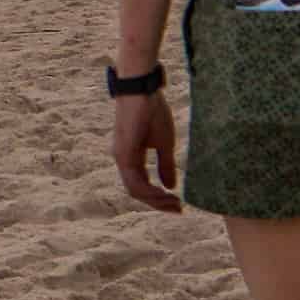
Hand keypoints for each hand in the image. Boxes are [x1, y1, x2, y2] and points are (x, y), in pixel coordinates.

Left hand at [113, 91, 181, 212]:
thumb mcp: (164, 143)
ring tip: (174, 203)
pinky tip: (164, 193)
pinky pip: (134, 180)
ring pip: (135, 189)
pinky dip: (149, 191)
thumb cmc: (152, 111)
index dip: (158, 198)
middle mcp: (122, 160)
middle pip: (137, 192)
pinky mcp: (124, 152)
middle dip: (158, 203)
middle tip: (178, 209)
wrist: (142, 90)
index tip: (178, 204)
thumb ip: (165, 165)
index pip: (141, 186)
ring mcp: (121, 157)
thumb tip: (171, 186)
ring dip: (155, 200)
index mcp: (130, 157)